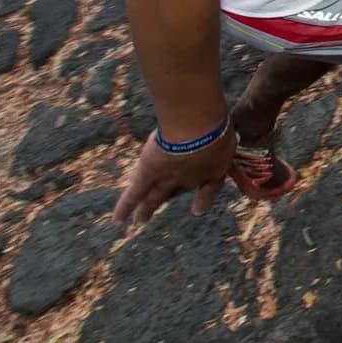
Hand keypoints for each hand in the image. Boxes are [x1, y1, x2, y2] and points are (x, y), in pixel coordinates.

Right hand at [113, 125, 236, 223]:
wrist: (199, 127)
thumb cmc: (216, 123)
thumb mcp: (224, 128)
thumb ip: (220, 131)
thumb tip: (220, 122)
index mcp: (212, 169)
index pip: (208, 188)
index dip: (203, 200)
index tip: (196, 210)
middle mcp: (190, 178)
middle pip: (176, 192)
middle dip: (169, 199)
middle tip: (166, 207)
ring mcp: (168, 177)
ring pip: (155, 197)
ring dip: (146, 208)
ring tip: (139, 220)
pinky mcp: (149, 172)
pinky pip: (135, 193)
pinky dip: (125, 206)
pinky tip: (117, 219)